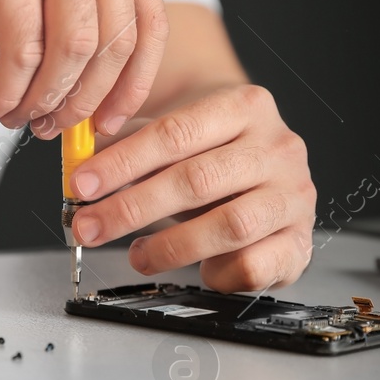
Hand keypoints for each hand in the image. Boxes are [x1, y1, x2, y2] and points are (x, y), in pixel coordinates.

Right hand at [0, 0, 168, 137]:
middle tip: (54, 130)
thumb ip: (74, 21)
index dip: (134, 83)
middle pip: (114, 41)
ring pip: (71, 48)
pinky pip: (21, 47)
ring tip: (15, 119)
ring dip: (42, 99)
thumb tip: (90, 99)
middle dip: (83, 100)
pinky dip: (6, 91)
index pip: (149, 20)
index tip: (109, 123)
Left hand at [67, 85, 315, 291]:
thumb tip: (79, 167)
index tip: (84, 184)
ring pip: (230, 225)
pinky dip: (219, 272)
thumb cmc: (217, 152)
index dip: (125, 162)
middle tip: (90, 226)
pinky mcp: (300, 240)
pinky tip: (199, 269)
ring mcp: (294, 195)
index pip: (178, 132)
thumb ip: (130, 145)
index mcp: (247, 106)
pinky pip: (255, 265)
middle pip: (199, 179)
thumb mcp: (178, 135)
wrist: (272, 170)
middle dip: (134, 208)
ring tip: (137, 254)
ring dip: (171, 246)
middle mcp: (278, 147)